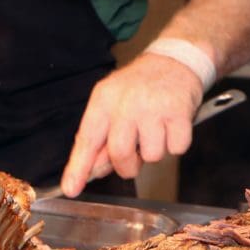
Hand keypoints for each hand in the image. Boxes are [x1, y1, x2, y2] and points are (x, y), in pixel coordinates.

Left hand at [60, 53, 203, 196]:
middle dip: (127, 166)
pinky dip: (175, 143)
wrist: (175, 60)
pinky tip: (171, 124)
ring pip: (152, 156)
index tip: (71, 188)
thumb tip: (92, 170)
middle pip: (120, 154)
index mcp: (104, 100)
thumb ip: (101, 137)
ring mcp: (154, 107)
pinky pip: (176, 149)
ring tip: (155, 129)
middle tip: (134, 158)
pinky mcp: (179, 112)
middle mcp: (126, 102)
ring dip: (155, 151)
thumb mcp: (113, 103)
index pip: (87, 139)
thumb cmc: (140, 86)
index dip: (78, 168)